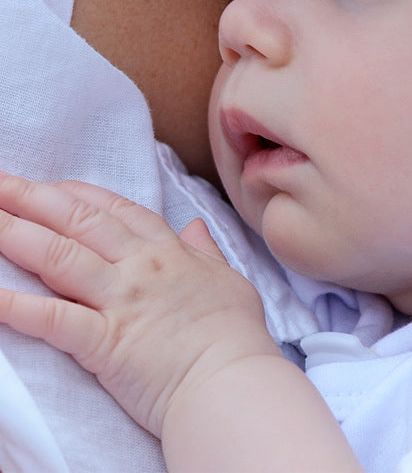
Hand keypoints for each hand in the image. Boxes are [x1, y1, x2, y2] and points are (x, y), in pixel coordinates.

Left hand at [0, 172, 281, 437]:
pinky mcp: (102, 342)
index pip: (117, 211)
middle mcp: (139, 267)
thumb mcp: (229, 281)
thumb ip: (207, 252)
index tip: (52, 185)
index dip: (80, 195)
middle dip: (33, 198)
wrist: (232, 379)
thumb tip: (196, 227)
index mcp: (168, 252)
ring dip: (15, 235)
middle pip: (78, 222)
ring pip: (58, 257)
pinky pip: (51, 319)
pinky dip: (15, 306)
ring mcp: (119, 301)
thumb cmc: (237, 336)